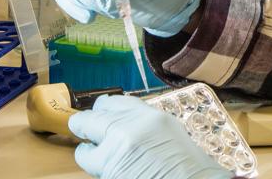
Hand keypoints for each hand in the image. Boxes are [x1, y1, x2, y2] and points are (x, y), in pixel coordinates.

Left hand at [71, 95, 229, 178]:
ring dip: (89, 152)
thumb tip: (121, 124)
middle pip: (90, 118)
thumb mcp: (169, 133)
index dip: (104, 110)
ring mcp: (117, 149)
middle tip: (86, 132)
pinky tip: (109, 170)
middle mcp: (130, 127)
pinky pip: (89, 165)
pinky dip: (94, 168)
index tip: (101, 115)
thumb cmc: (187, 167)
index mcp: (149, 116)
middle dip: (86, 126)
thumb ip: (144, 125)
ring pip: (84, 146)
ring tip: (98, 158)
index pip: (113, 102)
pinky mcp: (108, 169)